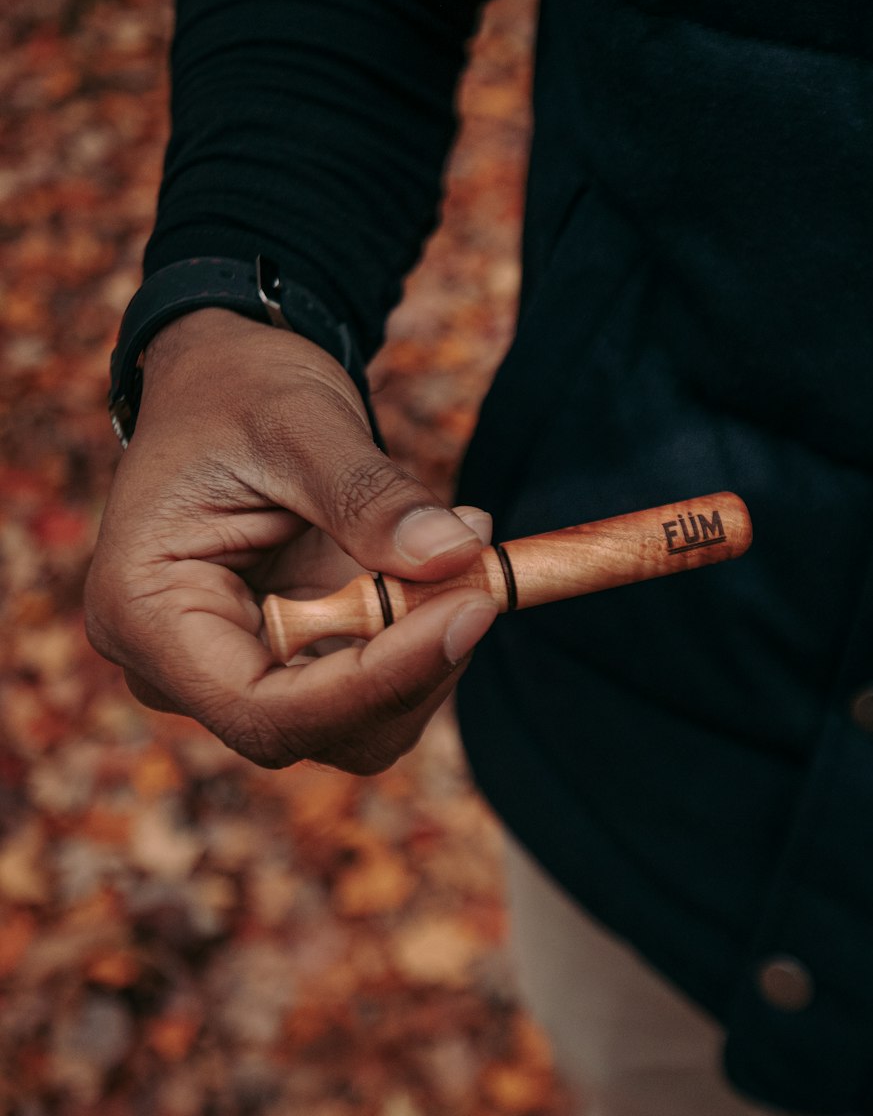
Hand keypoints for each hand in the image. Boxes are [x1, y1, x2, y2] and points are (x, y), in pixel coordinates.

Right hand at [85, 308, 496, 772]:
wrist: (224, 385)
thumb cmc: (235, 392)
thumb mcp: (299, 425)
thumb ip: (370, 497)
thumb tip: (455, 555)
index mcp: (148, 615)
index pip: (264, 709)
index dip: (376, 682)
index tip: (469, 612)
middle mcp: (182, 668)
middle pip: (320, 730)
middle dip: (416, 666)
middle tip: (482, 576)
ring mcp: (239, 671)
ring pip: (361, 721)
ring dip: (431, 650)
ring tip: (465, 549)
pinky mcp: (293, 661)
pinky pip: (373, 684)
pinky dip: (425, 635)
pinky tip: (448, 567)